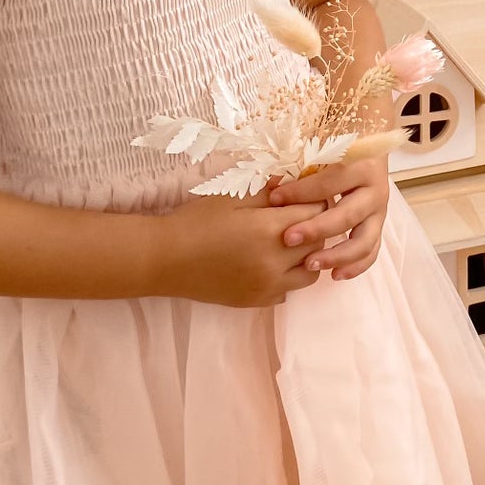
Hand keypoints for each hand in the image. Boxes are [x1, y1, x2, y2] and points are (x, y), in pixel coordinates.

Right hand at [158, 180, 330, 308]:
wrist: (166, 259)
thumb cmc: (196, 222)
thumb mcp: (233, 197)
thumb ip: (269, 191)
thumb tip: (297, 183)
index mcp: (269, 229)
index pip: (317, 213)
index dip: (316, 202)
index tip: (307, 197)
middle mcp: (275, 262)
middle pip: (319, 243)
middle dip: (316, 227)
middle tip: (300, 217)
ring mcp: (268, 286)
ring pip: (310, 272)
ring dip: (307, 256)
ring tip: (288, 243)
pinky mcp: (259, 301)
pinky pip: (289, 291)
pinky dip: (288, 277)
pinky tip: (271, 263)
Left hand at [268, 153, 390, 281]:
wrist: (369, 148)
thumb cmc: (339, 148)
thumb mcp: (322, 150)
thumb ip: (301, 165)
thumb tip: (272, 184)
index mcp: (362, 166)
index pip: (330, 182)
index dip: (301, 192)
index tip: (274, 199)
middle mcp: (376, 190)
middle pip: (347, 215)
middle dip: (316, 229)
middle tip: (288, 238)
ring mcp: (379, 212)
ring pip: (364, 241)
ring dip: (337, 255)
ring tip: (310, 264)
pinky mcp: (378, 227)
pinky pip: (371, 252)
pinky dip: (355, 266)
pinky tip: (335, 275)